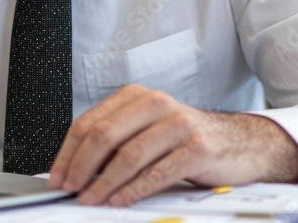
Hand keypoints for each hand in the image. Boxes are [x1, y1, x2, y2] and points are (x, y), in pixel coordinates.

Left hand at [48, 84, 297, 205]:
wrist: (240, 143)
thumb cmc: (187, 139)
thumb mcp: (148, 129)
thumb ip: (116, 141)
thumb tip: (75, 169)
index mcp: (137, 96)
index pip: (90, 121)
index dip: (68, 151)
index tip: (57, 175)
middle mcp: (156, 103)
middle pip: (104, 135)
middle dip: (80, 166)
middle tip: (69, 188)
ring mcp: (177, 124)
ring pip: (127, 155)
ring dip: (103, 183)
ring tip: (90, 199)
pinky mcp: (196, 148)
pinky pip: (156, 172)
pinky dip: (133, 190)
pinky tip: (119, 201)